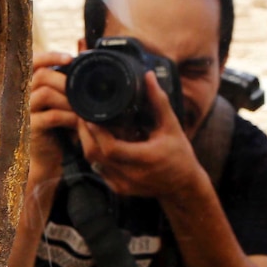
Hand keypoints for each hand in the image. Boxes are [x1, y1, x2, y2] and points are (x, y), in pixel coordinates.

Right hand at [28, 52, 76, 181]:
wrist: (49, 157)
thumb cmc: (59, 127)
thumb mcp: (63, 102)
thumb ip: (68, 84)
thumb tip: (86, 56)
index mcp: (30, 85)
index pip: (33, 62)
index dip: (50, 56)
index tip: (70, 58)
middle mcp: (23, 95)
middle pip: (41, 76)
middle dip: (64, 80)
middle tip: (82, 88)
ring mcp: (24, 112)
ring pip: (45, 94)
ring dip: (69, 99)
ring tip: (83, 106)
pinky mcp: (31, 128)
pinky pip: (52, 116)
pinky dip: (69, 116)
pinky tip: (79, 121)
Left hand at [78, 71, 203, 198]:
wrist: (184, 186)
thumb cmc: (179, 154)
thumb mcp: (171, 126)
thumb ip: (159, 101)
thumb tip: (148, 77)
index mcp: (146, 158)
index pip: (111, 148)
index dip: (96, 133)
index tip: (89, 116)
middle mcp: (133, 175)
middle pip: (95, 155)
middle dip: (85, 135)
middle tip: (82, 117)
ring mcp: (125, 185)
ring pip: (94, 163)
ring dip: (88, 144)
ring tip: (90, 127)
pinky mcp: (120, 190)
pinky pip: (99, 171)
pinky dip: (96, 156)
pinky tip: (99, 143)